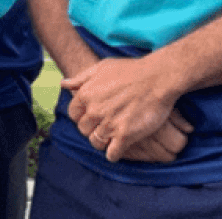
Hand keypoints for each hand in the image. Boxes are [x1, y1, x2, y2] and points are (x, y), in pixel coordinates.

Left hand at [62, 56, 184, 162]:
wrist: (158, 78)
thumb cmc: (131, 70)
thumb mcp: (101, 67)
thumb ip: (81, 78)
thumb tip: (63, 84)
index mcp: (86, 94)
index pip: (73, 114)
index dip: (82, 116)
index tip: (92, 116)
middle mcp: (94, 111)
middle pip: (83, 129)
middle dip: (91, 129)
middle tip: (103, 126)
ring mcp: (109, 124)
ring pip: (95, 143)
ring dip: (102, 142)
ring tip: (110, 138)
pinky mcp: (125, 135)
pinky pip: (112, 154)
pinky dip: (114, 153)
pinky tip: (119, 147)